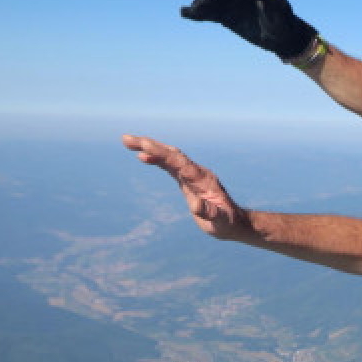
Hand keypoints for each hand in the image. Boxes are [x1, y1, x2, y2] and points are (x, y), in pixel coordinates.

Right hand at [123, 135, 250, 239]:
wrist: (235, 222)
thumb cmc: (227, 222)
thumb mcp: (220, 221)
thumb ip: (209, 212)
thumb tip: (196, 206)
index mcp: (203, 180)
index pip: (179, 162)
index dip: (161, 153)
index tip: (144, 145)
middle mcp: (197, 173)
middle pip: (172, 154)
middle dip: (150, 145)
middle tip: (126, 139)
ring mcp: (192, 175)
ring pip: (170, 157)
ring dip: (150, 149)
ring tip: (128, 142)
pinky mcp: (187, 181)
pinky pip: (170, 165)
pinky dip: (157, 159)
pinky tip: (143, 157)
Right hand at [181, 0, 316, 59]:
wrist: (282, 39)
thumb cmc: (285, 26)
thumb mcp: (282, 17)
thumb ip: (271, 7)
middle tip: (206, 1)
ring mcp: (229, 3)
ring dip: (201, 1)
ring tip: (196, 11)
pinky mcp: (223, 16)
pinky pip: (208, 12)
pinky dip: (197, 13)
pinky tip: (185, 14)